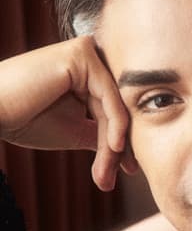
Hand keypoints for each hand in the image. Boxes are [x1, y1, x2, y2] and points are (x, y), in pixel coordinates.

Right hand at [0, 37, 133, 190]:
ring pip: (115, 106)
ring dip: (113, 144)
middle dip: (118, 148)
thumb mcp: (74, 130)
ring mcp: (87, 52)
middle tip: (119, 178)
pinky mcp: (82, 54)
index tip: (127, 172)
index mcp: (88, 72)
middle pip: (116, 108)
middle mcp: (90, 57)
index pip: (114, 110)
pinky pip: (109, 96)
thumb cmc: (23, 119)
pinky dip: (114, 125)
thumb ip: (102, 135)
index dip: (120, 143)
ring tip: (106, 173)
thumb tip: (130, 156)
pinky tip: (115, 147)